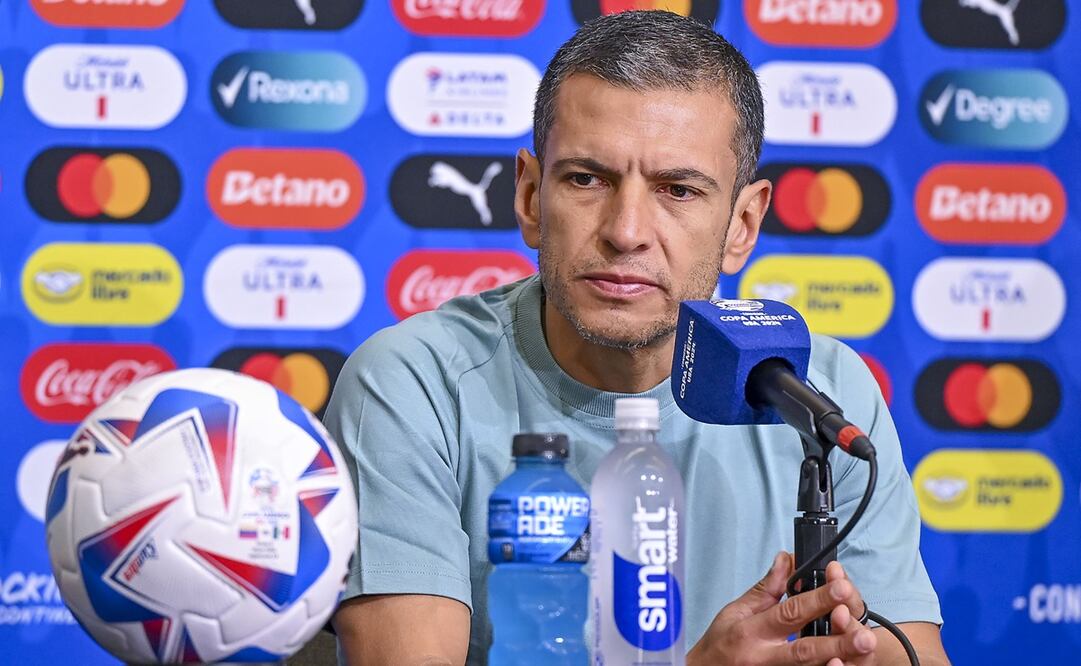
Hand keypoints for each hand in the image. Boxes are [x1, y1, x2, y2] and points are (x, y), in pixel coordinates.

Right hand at [687, 552, 876, 665]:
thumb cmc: (719, 646)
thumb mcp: (735, 612)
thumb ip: (766, 589)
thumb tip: (787, 560)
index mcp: (752, 631)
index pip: (789, 613)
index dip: (817, 599)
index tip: (841, 586)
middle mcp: (764, 658)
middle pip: (806, 649)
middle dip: (837, 641)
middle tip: (864, 635)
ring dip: (838, 660)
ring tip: (862, 650)